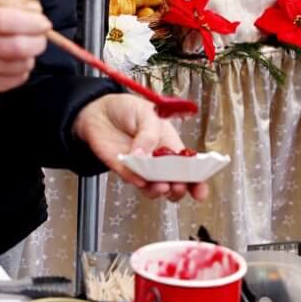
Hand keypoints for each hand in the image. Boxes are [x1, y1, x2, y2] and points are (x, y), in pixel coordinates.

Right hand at [0, 0, 50, 99]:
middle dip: (37, 43)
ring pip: (17, 66)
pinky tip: (13, 65)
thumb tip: (36, 11)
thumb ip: (14, 3)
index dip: (30, 23)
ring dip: (29, 58)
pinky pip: (11, 82)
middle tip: (41, 39)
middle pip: (14, 47)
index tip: (44, 24)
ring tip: (24, 51)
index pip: (3, 20)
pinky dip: (20, 73)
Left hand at [73, 94, 208, 202]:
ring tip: (161, 186)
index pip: (188, 168)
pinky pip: (131, 180)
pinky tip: (140, 179)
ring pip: (153, 188)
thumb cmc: (129, 110)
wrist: (100, 110)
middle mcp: (158, 162)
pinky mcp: (123, 169)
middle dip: (178, 189)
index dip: (196, 182)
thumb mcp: (147, 114)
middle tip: (177, 185)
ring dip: (158, 190)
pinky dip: (136, 182)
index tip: (200, 191)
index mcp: (171, 146)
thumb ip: (149, 135)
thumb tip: (146, 156)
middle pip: (173, 183)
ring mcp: (141, 168)